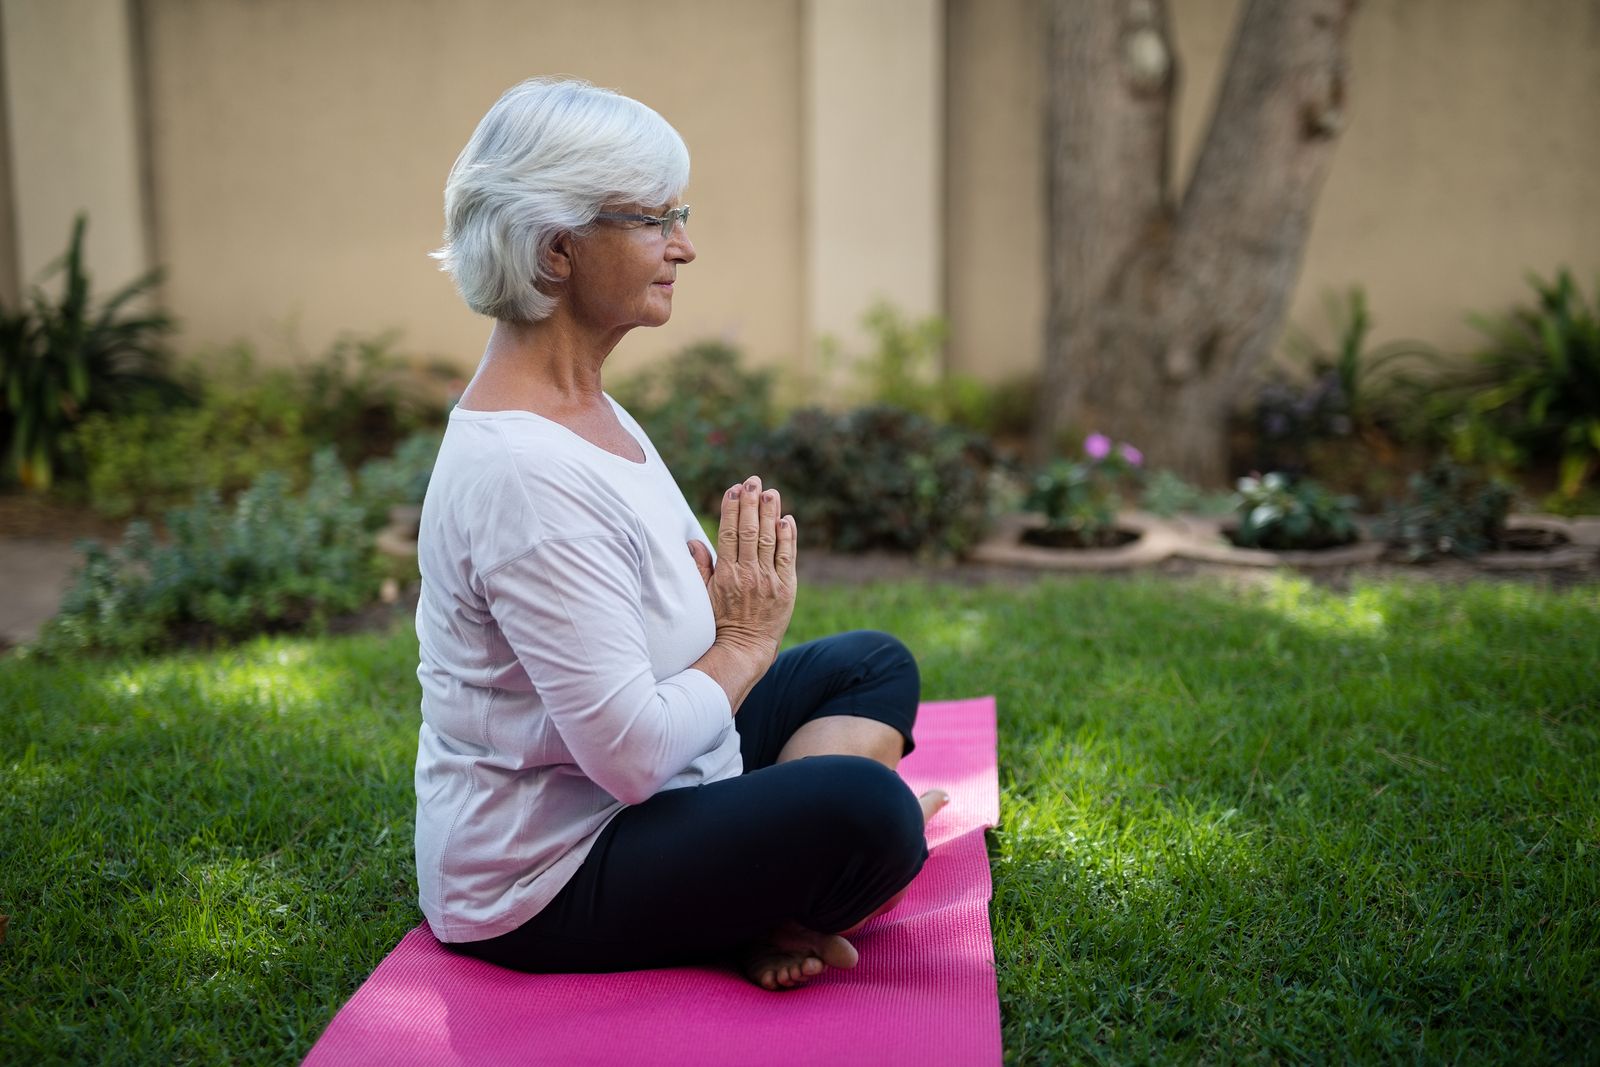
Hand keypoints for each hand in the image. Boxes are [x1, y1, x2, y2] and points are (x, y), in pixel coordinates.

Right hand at [688, 476, 797, 665]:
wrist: (745, 648)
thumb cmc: (721, 621)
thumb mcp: (704, 596)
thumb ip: (700, 568)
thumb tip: (693, 542)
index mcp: (726, 574)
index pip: (729, 534)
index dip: (732, 509)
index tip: (734, 489)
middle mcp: (748, 574)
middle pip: (750, 531)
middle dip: (751, 503)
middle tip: (754, 481)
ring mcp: (769, 581)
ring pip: (769, 540)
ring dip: (770, 514)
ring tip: (771, 493)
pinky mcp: (786, 588)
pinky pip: (787, 557)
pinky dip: (788, 537)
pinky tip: (786, 520)